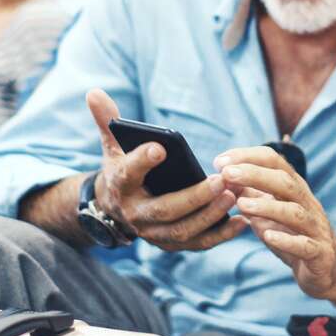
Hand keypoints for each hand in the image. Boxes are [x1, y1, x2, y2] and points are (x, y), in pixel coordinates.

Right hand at [85, 89, 246, 250]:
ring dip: (209, 216)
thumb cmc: (122, 170)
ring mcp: (153, 233)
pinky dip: (220, 235)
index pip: (127, 174)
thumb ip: (107, 120)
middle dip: (193, 197)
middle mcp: (135, 214)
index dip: (142, 161)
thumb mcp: (112, 146)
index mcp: (120, 186)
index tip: (160, 147)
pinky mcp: (172, 243)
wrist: (117, 209)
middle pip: (164, 210)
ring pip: (183, 230)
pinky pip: (197, 244)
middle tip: (220, 180)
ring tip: (232, 194)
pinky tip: (241, 220)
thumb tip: (94, 91)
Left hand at [215, 145, 335, 299]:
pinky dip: (286, 240)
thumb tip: (222, 178)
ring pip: (295, 212)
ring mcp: (316, 228)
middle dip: (255, 175)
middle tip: (227, 174)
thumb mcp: (268, 212)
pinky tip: (268, 235)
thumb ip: (249, 195)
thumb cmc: (292, 234)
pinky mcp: (320, 253)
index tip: (219, 161)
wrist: (327, 268)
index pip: (274, 161)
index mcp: (294, 189)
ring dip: (268, 207)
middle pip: (285, 182)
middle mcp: (307, 203)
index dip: (248, 157)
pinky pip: (305, 245)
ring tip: (242, 205)